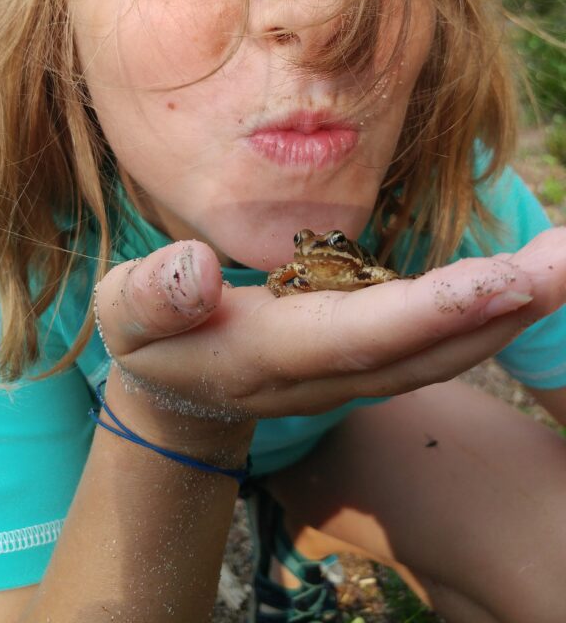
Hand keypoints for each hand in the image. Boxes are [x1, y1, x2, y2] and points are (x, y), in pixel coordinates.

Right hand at [95, 228, 565, 428]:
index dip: (430, 311)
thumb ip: (155, 297)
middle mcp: (329, 374)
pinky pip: (439, 345)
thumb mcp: (129, 310)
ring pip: (445, 353)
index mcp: (271, 355)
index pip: (361, 335)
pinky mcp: (369, 360)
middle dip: (501, 308)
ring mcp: (355, 374)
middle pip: (427, 349)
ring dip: (511, 311)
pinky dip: (489, 314)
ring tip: (563, 262)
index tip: (500, 280)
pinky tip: (524, 282)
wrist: (177, 389)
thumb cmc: (151, 335)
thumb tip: (194, 271)